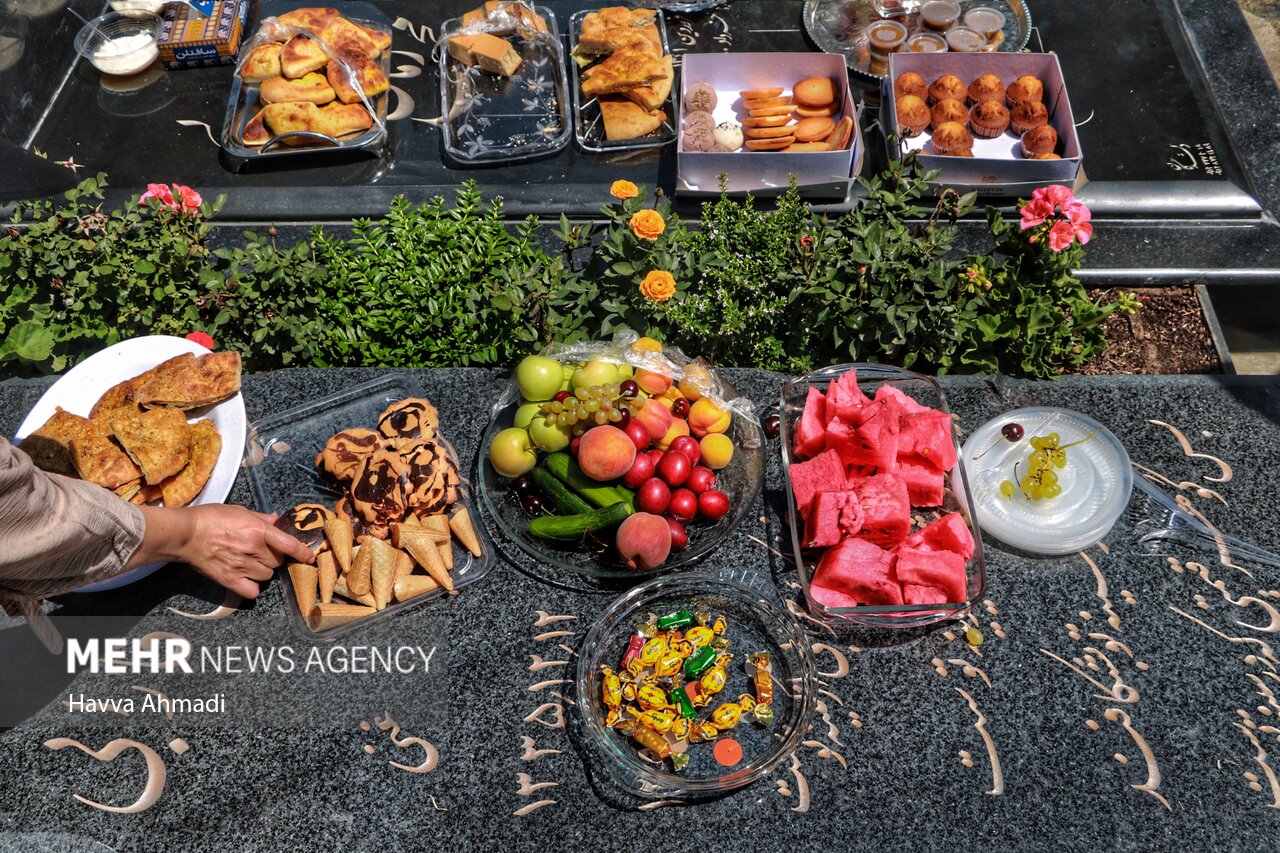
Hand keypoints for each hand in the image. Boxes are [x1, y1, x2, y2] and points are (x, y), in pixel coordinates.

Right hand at [131, 504, 313, 598]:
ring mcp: (242, 566)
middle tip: (260, 551)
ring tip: (249, 562)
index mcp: (258, 530)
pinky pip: (252, 591)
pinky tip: (245, 578)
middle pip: (278, 562)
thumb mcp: (238, 511)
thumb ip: (260, 518)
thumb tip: (276, 520)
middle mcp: (254, 549)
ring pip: (267, 575)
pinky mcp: (229, 579)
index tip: (310, 558)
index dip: (303, 553)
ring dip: (263, 571)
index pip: (289, 545)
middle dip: (273, 557)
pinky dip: (252, 587)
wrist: (185, 534)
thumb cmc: (210, 518)